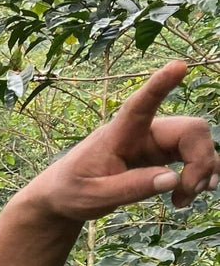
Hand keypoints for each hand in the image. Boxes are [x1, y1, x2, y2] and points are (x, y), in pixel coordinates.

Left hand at [19, 60, 219, 224]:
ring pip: (198, 143)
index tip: (178, 66)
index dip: (159, 86)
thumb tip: (172, 179)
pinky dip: (200, 176)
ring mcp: (155, 144)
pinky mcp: (162, 157)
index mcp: (118, 135)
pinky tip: (187, 196)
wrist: (63, 198)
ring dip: (203, 171)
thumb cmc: (71, 192)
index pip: (140, 105)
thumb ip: (130, 188)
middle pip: (191, 130)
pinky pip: (195, 158)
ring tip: (183, 200)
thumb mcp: (93, 197)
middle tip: (187, 191)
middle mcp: (143, 133)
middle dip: (201, 160)